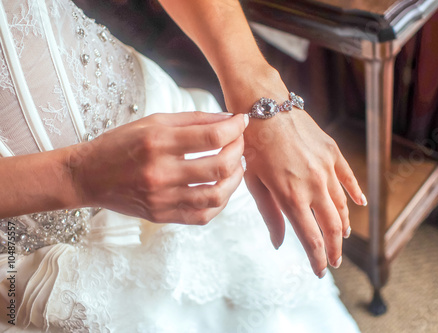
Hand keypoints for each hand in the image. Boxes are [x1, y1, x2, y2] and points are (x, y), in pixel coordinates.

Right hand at [69, 112, 247, 223]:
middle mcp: (161, 172)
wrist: (89, 176)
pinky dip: (220, 202)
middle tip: (239, 142)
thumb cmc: (121, 144)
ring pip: (216, 195)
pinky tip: (221, 187)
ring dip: (235, 179)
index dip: (235, 128)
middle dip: (239, 151)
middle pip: (219, 166)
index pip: (212, 136)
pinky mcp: (162, 216)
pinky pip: (202, 215)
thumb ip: (193, 120)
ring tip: (236, 166)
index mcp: (158, 142)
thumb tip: (228, 119)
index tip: (241, 121)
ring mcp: (161, 198)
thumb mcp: (153, 122)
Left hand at [243, 107, 364, 277]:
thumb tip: (280, 243)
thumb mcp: (253, 182)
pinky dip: (355, 193)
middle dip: (334, 249)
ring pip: (341, 205)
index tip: (319, 272)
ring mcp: (326, 167)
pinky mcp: (332, 151)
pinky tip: (359, 204)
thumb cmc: (251, 144)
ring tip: (342, 238)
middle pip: (331, 226)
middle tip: (335, 262)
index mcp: (291, 196)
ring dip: (343, 225)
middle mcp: (313, 185)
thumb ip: (270, 214)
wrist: (263, 104)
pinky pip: (348, 177)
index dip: (317, 259)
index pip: (311, 238)